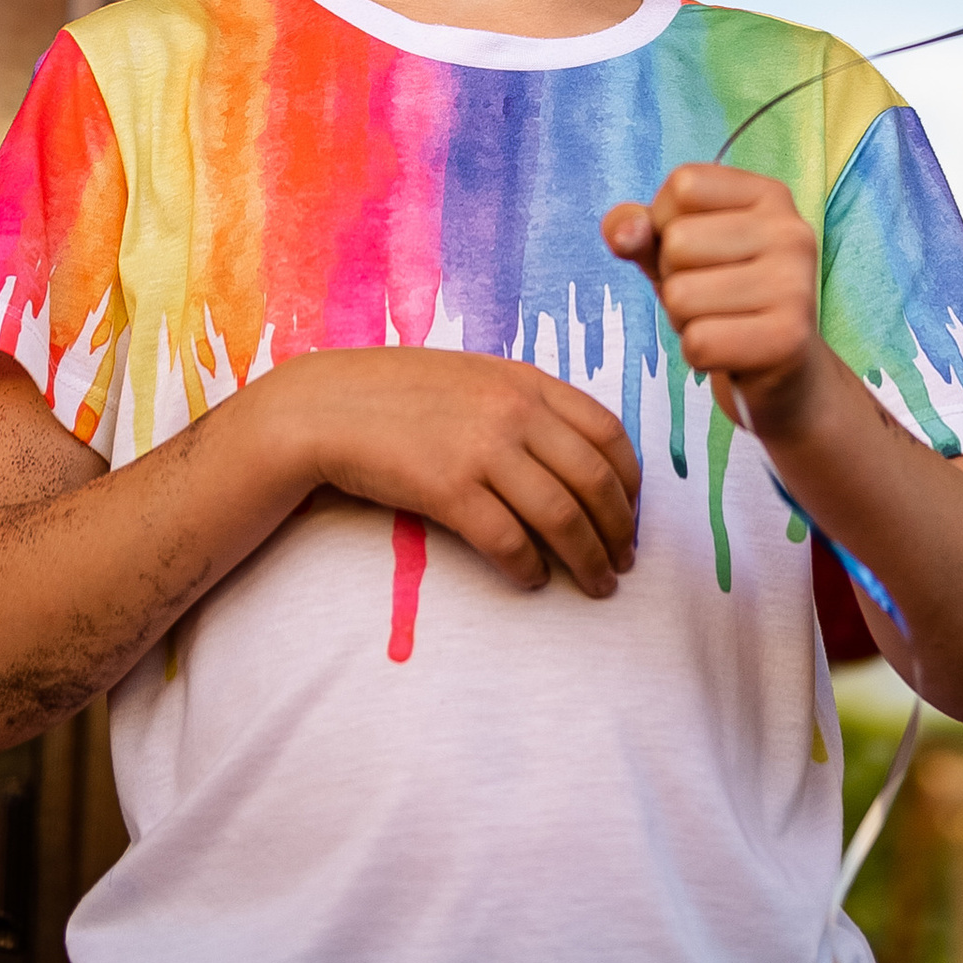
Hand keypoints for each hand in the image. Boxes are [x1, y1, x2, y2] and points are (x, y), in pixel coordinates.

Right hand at [277, 345, 639, 596]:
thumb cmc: (402, 393)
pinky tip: (532, 581)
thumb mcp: (476, 378)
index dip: (631, 479)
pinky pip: (508, 540)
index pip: (607, 431)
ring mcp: (481, 449)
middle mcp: (514, 411)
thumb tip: (575, 455)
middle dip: (619, 529)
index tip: (633, 511)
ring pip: (561, 516)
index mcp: (527, 380)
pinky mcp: (447, 489)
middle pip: (594, 480)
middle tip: (625, 561)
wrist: (329, 405)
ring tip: (597, 584)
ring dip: (588, 559)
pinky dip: (529, 568)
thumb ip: (527, 404)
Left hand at [603, 166, 825, 443]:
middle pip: (677, 242)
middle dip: (674, 280)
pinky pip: (698, 342)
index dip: (667, 224)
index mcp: (769, 195)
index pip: (683, 184)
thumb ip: (640, 230)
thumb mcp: (674, 253)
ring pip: (681, 296)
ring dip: (684, 321)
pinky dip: (697, 356)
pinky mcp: (789, 337)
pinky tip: (729, 353)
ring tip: (721, 323)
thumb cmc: (722, 300)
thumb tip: (622, 233)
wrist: (784, 376)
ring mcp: (795, 283)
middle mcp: (791, 231)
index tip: (700, 254)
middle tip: (712, 299)